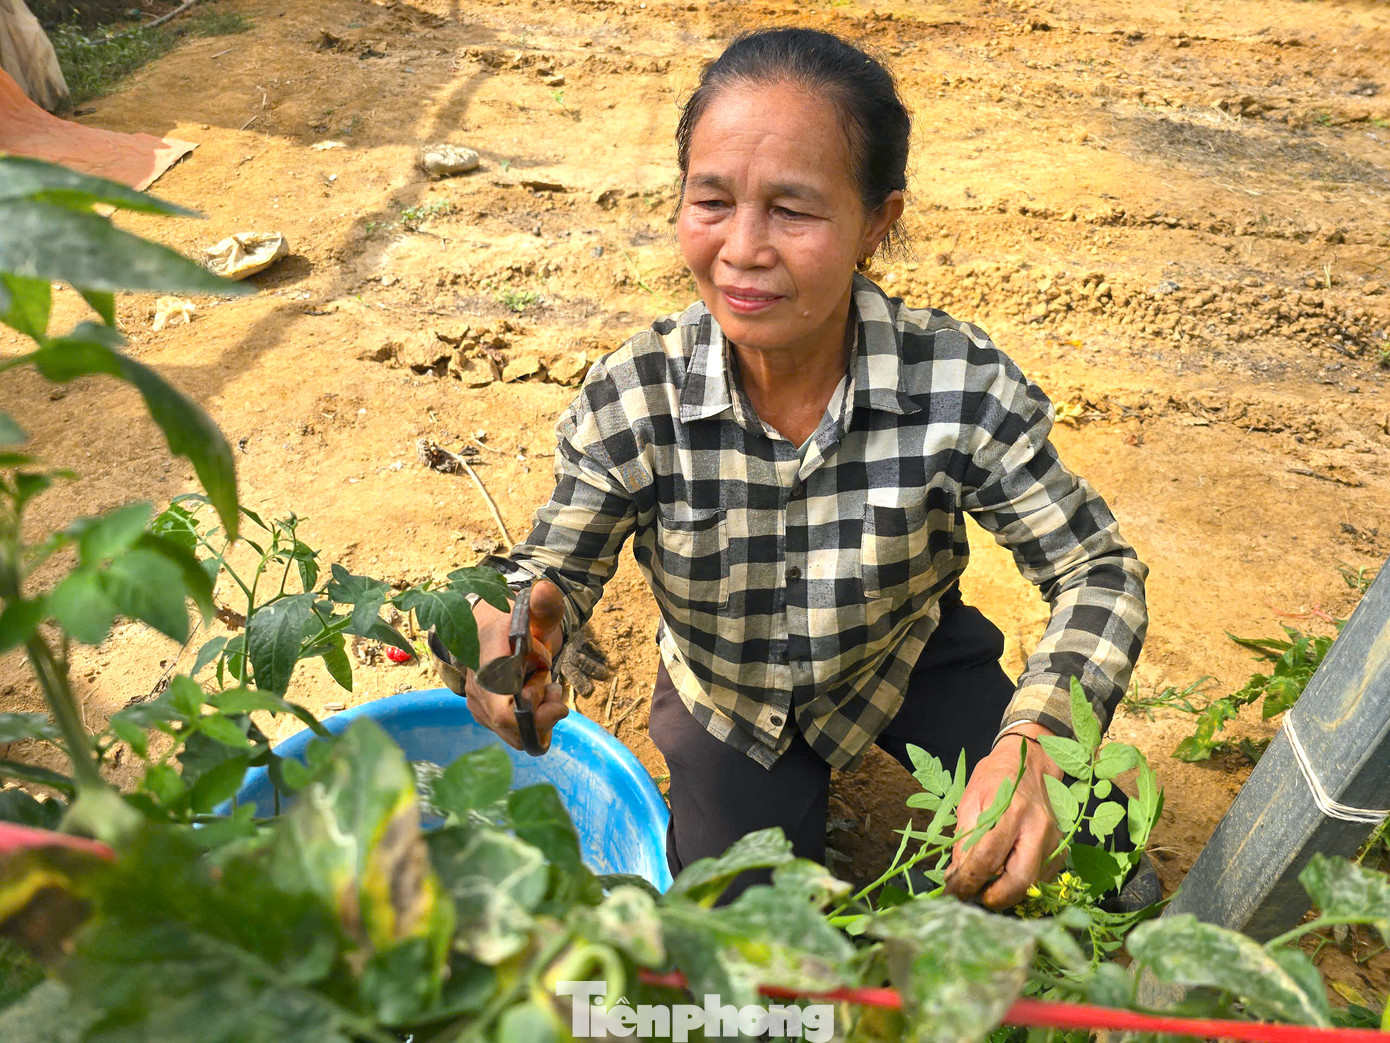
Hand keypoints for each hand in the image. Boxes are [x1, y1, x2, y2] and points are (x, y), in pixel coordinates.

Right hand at [465, 579, 568, 751]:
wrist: (492, 628)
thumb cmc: (518, 623)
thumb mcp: (537, 614)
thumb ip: (545, 606)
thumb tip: (544, 589)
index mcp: (489, 655)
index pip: (500, 700)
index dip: (530, 712)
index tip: (557, 697)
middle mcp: (477, 682)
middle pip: (508, 722)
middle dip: (541, 715)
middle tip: (555, 691)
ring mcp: (476, 699)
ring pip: (510, 731)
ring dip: (537, 719)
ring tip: (547, 690)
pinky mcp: (481, 712)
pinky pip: (508, 731)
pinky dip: (529, 723)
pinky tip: (537, 699)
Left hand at [944, 724, 1064, 908]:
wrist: (1031, 764)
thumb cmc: (996, 778)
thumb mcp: (971, 800)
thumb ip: (964, 839)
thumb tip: (956, 876)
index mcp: (1011, 810)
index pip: (988, 857)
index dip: (968, 880)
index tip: (953, 890)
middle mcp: (1038, 827)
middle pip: (1019, 880)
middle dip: (994, 898)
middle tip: (974, 897)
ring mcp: (1054, 840)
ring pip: (1032, 884)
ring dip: (1006, 894)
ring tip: (985, 886)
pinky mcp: (1061, 849)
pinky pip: (1040, 879)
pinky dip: (1020, 884)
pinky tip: (1004, 874)